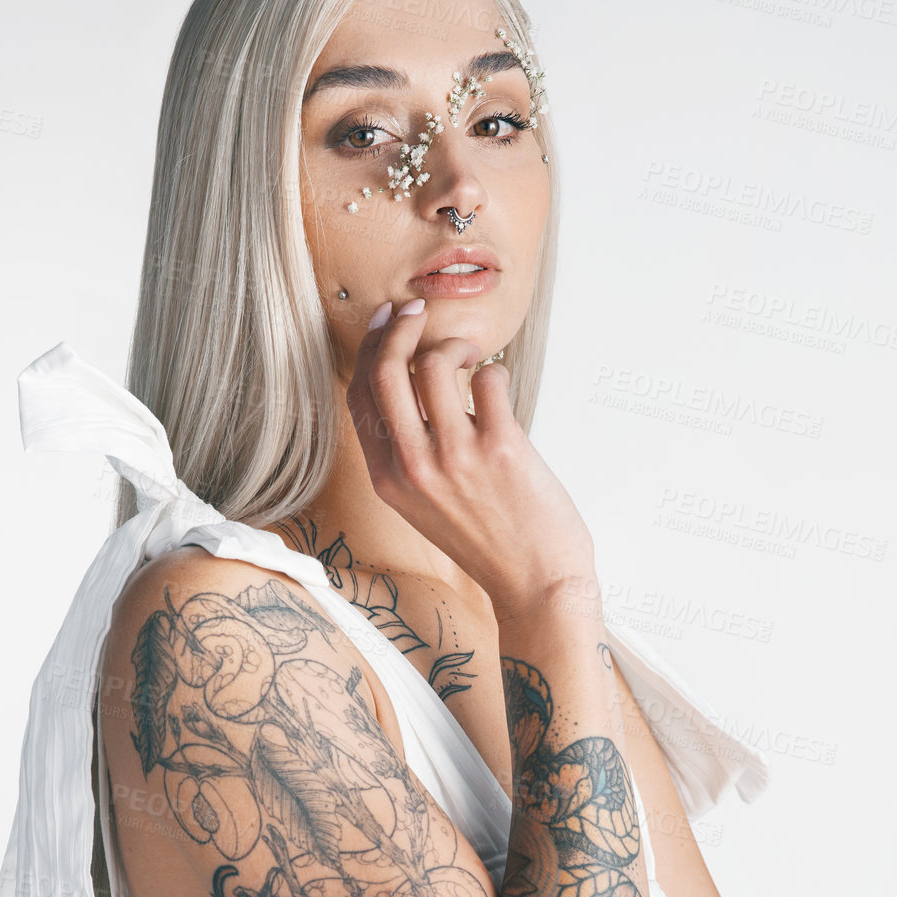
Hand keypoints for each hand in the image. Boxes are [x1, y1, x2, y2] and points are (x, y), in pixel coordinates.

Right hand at [346, 301, 595, 617]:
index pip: (361, 397)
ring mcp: (455, 457)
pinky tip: (500, 388)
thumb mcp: (426, 505)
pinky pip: (489, 379)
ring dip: (455, 345)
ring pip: (435, 365)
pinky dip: (495, 371)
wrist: (535, 583)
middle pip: (385, 372)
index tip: (387, 324)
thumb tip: (411, 383)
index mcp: (389, 480)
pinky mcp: (500, 448)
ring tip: (473, 355)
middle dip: (399, 328)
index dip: (371, 350)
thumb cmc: (488, 543)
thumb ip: (410, 453)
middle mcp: (414, 467)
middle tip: (417, 312)